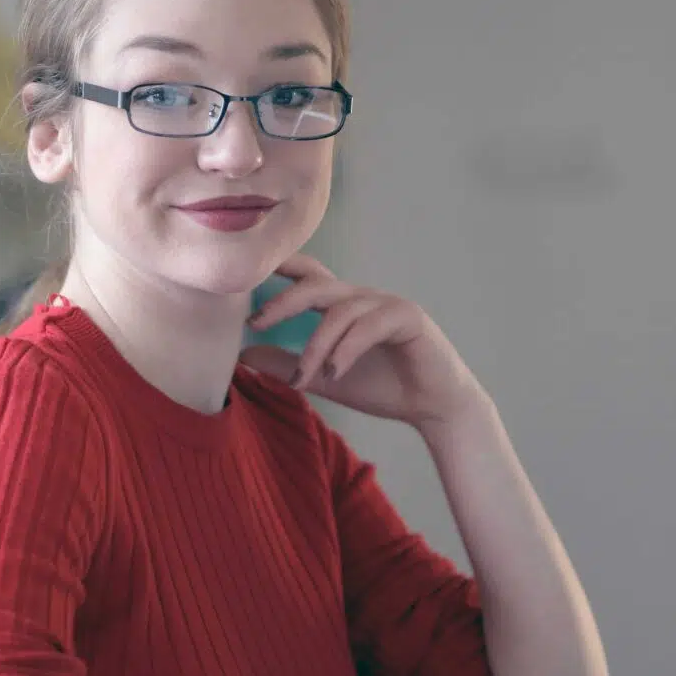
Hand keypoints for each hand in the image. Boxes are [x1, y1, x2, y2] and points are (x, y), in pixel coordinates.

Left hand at [241, 254, 488, 430]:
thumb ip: (286, 365)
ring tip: (303, 377)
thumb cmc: (381, 387)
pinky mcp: (408, 318)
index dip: (277, 268)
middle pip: (315, 284)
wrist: (434, 407)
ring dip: (316, 345)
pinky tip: (335, 373)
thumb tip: (241, 356)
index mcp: (341, 304)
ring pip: (339, 310)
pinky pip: (369, 326)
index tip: (242, 277)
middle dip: (283, 301)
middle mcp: (361, 297)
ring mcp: (386, 303)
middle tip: (256, 323)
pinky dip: (346, 349)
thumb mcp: (323, 378)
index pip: (305, 275)